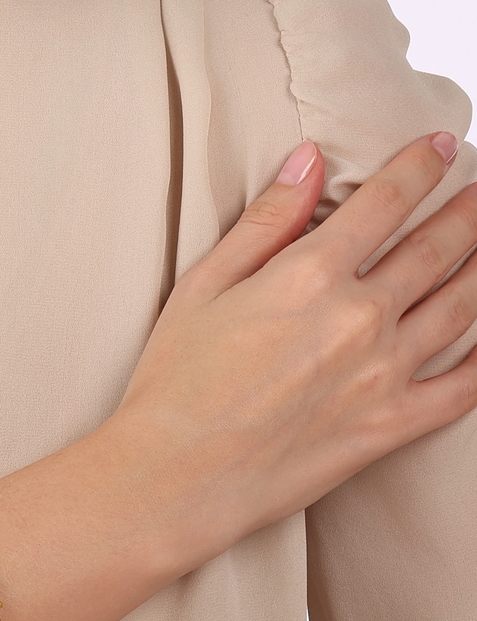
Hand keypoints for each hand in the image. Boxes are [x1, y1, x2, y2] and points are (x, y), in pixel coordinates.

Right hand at [115, 132, 476, 557]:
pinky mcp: (391, 426)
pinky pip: (466, 386)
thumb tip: (308, 162)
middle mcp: (358, 317)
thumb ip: (263, 222)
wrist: (174, 475)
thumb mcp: (202, 287)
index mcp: (308, 275)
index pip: (384, 202)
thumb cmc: (175, 380)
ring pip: (464, 305)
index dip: (421, 166)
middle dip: (471, 209)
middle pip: (438, 247)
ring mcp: (383, 374)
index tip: (445, 145)